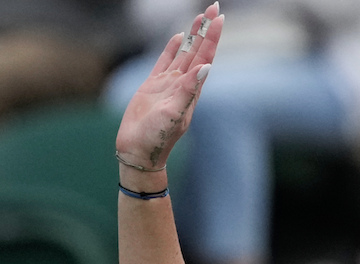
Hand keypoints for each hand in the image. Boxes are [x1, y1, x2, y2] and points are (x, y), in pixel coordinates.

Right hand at [115, 2, 223, 170]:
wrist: (139, 152)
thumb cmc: (157, 137)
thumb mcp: (173, 113)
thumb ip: (188, 90)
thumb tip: (205, 67)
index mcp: (191, 90)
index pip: (205, 57)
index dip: (212, 37)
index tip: (220, 18)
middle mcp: (183, 84)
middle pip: (198, 51)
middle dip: (206, 30)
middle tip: (214, 7)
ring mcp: (168, 84)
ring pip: (184, 53)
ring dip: (193, 35)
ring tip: (201, 16)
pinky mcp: (153, 86)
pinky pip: (165, 61)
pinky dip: (172, 48)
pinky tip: (179, 36)